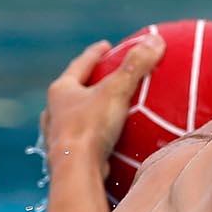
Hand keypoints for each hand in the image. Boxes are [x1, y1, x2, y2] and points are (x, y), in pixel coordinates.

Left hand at [39, 34, 165, 179]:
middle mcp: (54, 110)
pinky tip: (101, 141)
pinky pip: (79, 140)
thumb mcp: (116, 92)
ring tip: (100, 109)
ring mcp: (57, 134)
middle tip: (105, 76)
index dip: (94, 54)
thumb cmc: (92, 126)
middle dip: (87, 82)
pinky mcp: (65, 156)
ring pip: (71, 116)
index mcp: (61, 90)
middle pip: (72, 90)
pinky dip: (90, 135)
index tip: (106, 46)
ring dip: (84, 110)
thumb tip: (157, 41)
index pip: (80, 65)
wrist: (75, 169)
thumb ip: (136, 67)